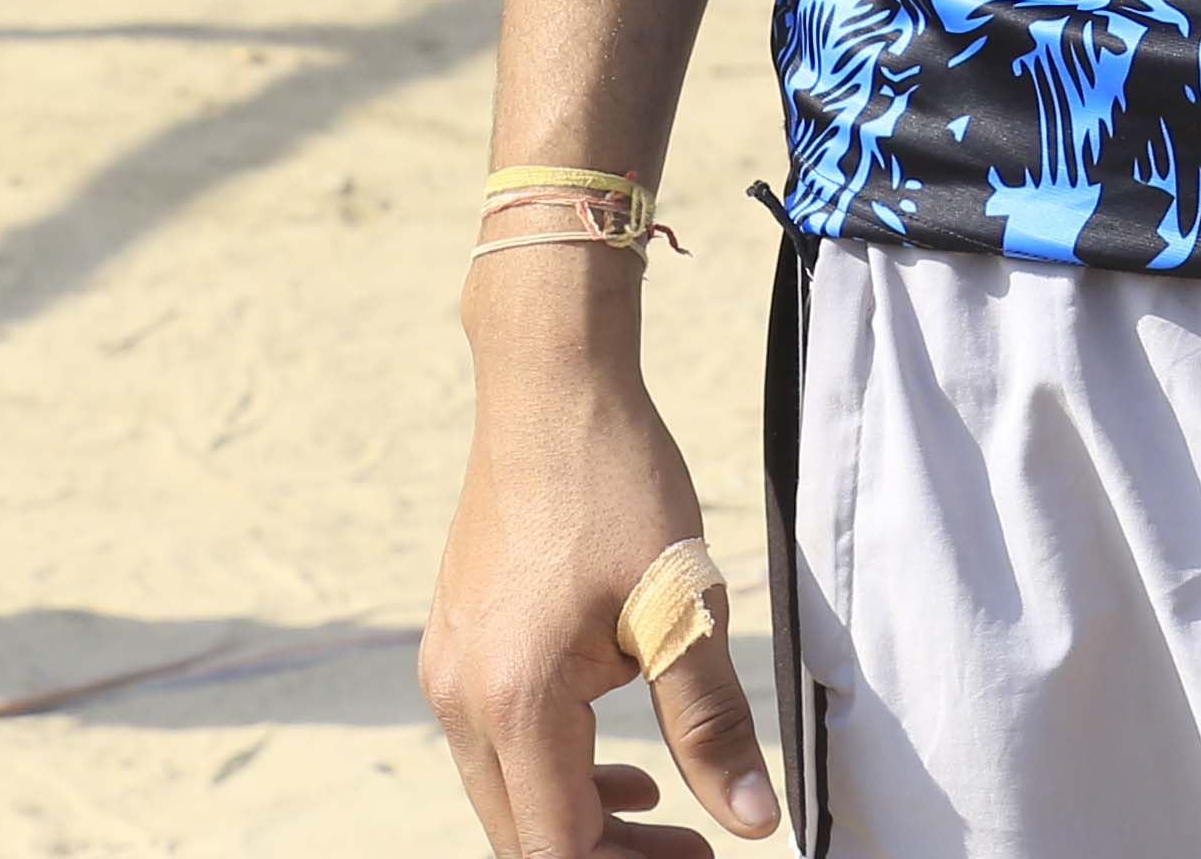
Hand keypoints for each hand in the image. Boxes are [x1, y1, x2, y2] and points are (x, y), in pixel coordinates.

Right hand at [425, 312, 779, 853]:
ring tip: (661, 811)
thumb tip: (753, 821)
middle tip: (691, 850)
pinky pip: (497, 743)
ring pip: (507, 793)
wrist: (549, 389)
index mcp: (514, 699)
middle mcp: (460, 698)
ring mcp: (448, 670)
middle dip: (605, 856)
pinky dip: (556, 769)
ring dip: (580, 817)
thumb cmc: (618, 486)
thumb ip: (712, 725)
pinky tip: (620, 764)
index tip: (703, 858)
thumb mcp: (683, 608)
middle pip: (523, 834)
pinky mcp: (456, 645)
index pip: (557, 846)